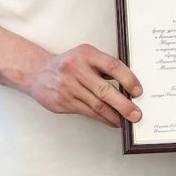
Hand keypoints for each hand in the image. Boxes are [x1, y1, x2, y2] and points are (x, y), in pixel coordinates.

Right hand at [20, 44, 142, 127]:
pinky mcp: (63, 102)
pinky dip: (103, 118)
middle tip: (136, 114)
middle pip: (105, 90)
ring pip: (97, 105)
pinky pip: (88, 112)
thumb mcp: (85, 56)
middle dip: (124, 105)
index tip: (138, 91)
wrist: (37, 73)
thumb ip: (104, 67)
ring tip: (126, 120)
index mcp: (86, 54)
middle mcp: (76, 69)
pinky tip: (111, 120)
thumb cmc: (68, 64)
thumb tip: (129, 85)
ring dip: (114, 115)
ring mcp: (68, 87)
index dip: (128, 79)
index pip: (112, 66)